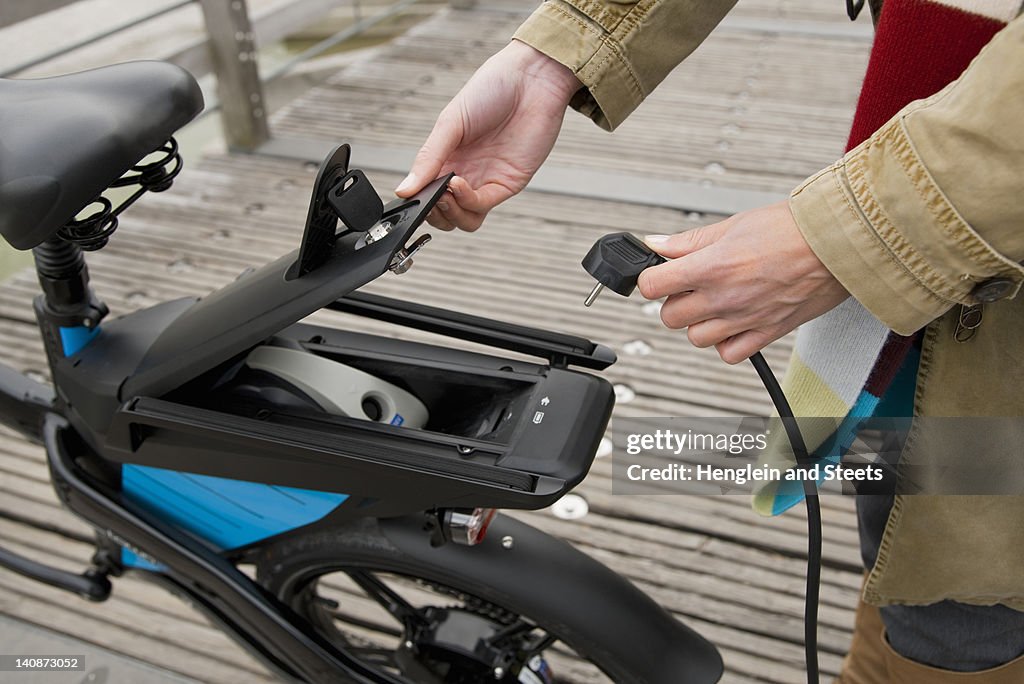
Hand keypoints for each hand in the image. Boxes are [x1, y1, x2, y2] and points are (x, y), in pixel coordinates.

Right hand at [395, 40, 580, 230]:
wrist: (530, 79)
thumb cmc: (491, 90)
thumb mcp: (450, 123)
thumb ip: (428, 158)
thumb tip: (404, 190)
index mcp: (447, 157)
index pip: (426, 193)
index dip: (418, 200)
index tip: (411, 194)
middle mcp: (466, 172)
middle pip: (445, 213)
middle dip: (433, 212)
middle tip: (428, 196)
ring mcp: (487, 180)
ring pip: (464, 219)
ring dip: (450, 213)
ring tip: (443, 193)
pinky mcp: (508, 183)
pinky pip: (483, 205)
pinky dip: (467, 201)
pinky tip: (457, 183)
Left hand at [637, 201, 848, 363]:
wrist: (838, 244)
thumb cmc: (793, 230)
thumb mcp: (734, 224)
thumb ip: (690, 241)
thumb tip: (658, 245)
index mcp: (712, 266)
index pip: (652, 286)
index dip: (651, 278)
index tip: (659, 274)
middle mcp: (724, 297)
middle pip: (670, 316)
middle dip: (675, 300)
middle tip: (690, 285)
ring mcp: (744, 319)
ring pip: (695, 338)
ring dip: (698, 322)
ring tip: (715, 301)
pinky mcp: (766, 333)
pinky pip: (728, 354)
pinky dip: (725, 342)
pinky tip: (732, 322)